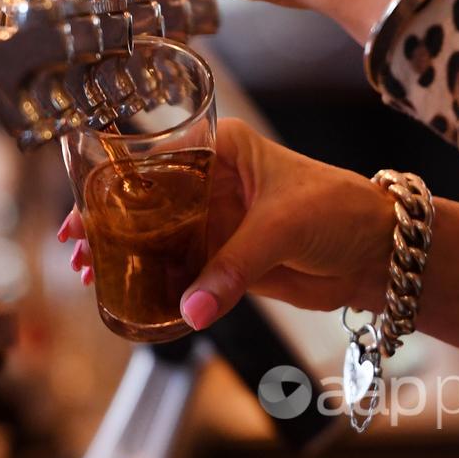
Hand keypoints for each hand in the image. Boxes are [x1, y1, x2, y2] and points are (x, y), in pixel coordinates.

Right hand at [58, 118, 395, 329]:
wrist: (379, 253)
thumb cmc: (341, 210)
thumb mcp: (282, 227)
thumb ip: (233, 267)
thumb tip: (190, 307)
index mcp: (223, 150)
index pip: (154, 162)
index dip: (114, 186)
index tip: (85, 210)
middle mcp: (215, 182)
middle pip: (148, 202)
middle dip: (111, 224)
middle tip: (79, 249)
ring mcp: (220, 222)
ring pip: (161, 239)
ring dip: (129, 256)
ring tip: (93, 274)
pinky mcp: (229, 259)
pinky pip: (184, 272)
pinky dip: (158, 282)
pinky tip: (132, 292)